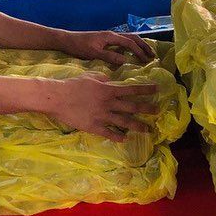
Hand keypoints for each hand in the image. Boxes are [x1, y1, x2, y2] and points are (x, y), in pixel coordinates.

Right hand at [40, 74, 157, 141]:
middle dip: (147, 109)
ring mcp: (102, 116)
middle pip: (132, 107)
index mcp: (109, 90)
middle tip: (158, 111)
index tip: (158, 89)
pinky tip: (125, 140)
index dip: (146, 89)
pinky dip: (117, 137)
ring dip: (137, 126)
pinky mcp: (94, 126)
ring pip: (124, 122)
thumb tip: (110, 79)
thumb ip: (103, 78)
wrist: (57, 97)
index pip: (132, 89)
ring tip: (147, 129)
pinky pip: (108, 133)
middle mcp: (109, 103)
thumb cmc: (73, 85)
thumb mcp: (91, 76)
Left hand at [58, 30, 155, 65]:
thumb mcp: (93, 53)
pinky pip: (123, 42)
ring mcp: (109, 37)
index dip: (139, 52)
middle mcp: (112, 35)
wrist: (66, 40)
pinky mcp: (106, 40)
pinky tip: (131, 54)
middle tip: (152, 55)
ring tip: (146, 54)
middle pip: (133, 38)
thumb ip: (109, 57)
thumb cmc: (79, 46)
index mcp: (111, 37)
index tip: (146, 61)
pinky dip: (131, 46)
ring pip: (129, 39)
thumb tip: (126, 61)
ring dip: (139, 45)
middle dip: (144, 46)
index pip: (130, 43)